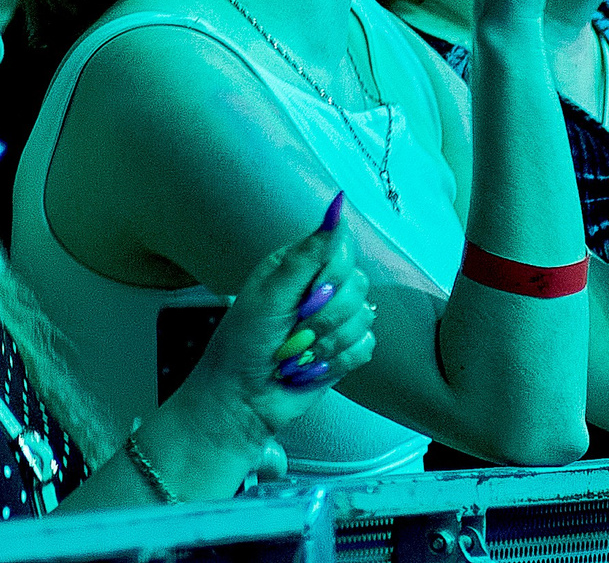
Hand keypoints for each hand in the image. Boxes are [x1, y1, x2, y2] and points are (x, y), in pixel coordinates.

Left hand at [168, 195, 376, 453]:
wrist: (241, 400)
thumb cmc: (242, 345)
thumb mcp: (268, 297)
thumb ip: (305, 257)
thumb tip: (336, 208)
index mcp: (299, 265)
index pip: (342, 249)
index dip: (331, 275)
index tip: (306, 297)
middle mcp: (321, 287)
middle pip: (358, 285)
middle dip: (325, 318)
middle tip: (292, 334)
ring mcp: (336, 320)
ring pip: (365, 318)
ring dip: (326, 344)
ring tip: (295, 357)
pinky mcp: (345, 350)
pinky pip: (366, 346)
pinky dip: (338, 361)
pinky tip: (311, 368)